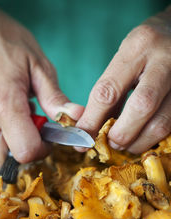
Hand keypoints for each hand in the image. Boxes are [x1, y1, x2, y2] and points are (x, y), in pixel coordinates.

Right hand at [0, 2, 83, 164]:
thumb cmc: (4, 40)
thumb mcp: (37, 64)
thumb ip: (54, 97)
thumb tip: (75, 117)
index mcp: (5, 104)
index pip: (26, 151)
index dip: (42, 148)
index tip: (48, 134)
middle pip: (10, 158)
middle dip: (28, 147)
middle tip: (35, 124)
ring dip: (15, 139)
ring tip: (21, 112)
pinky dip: (4, 132)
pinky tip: (7, 109)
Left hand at [76, 6, 170, 152]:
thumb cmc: (147, 49)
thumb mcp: (125, 60)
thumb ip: (111, 91)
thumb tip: (91, 128)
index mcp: (138, 46)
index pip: (108, 91)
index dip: (92, 121)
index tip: (83, 138)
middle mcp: (163, 60)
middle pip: (140, 107)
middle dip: (121, 134)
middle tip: (110, 143)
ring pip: (161, 123)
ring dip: (138, 142)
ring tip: (126, 144)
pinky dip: (153, 138)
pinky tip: (142, 137)